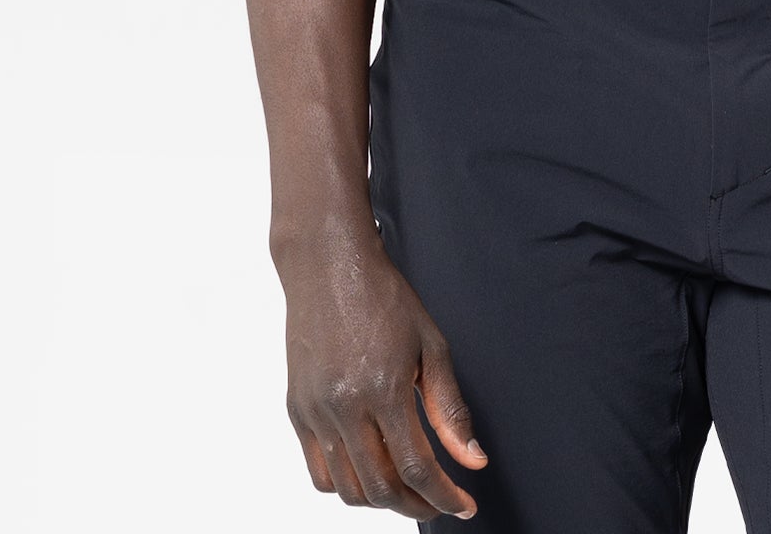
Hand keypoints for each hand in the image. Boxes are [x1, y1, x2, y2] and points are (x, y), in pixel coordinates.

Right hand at [282, 233, 488, 517]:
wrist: (329, 265)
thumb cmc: (384, 298)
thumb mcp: (432, 345)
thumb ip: (450, 409)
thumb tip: (473, 459)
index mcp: (384, 388)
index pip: (417, 468)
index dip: (444, 496)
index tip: (463, 505)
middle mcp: (345, 406)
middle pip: (381, 489)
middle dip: (417, 506)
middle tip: (439, 503)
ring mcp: (316, 411)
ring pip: (347, 490)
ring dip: (381, 502)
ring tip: (407, 490)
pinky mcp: (297, 411)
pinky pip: (319, 471)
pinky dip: (346, 486)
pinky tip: (369, 472)